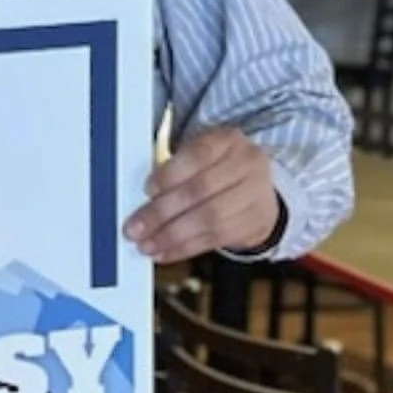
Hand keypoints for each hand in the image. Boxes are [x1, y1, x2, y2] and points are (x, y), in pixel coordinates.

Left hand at [123, 127, 279, 263]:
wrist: (257, 191)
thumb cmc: (216, 172)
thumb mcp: (198, 159)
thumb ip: (173, 172)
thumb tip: (142, 200)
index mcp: (227, 140)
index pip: (197, 155)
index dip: (169, 174)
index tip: (146, 190)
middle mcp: (247, 163)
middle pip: (200, 190)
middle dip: (162, 212)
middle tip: (135, 228)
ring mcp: (256, 194)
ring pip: (209, 219)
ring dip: (172, 235)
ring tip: (146, 245)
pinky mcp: (255, 223)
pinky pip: (215, 239)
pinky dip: (185, 248)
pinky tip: (164, 252)